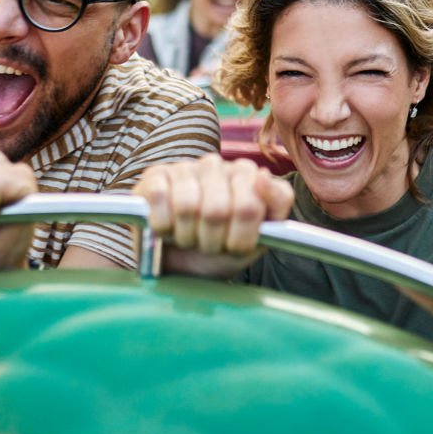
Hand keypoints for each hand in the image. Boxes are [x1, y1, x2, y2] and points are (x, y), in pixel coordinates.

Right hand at [134, 154, 293, 274]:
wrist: (181, 268)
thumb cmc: (222, 251)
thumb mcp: (260, 237)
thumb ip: (276, 203)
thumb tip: (262, 174)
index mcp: (248, 176)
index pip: (249, 206)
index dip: (240, 238)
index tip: (234, 246)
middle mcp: (218, 165)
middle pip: (217, 210)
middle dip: (211, 241)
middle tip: (208, 245)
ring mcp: (186, 167)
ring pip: (186, 205)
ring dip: (186, 236)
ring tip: (188, 238)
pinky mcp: (156, 175)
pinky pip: (160, 198)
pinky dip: (162, 226)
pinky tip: (166, 228)